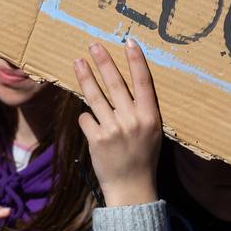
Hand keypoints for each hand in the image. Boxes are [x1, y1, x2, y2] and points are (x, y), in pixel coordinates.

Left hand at [74, 41, 161, 206]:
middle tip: (94, 45)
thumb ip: (141, 110)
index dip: (136, 61)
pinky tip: (90, 123)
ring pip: (95, 96)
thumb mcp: (152, 132)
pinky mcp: (96, 139)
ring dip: (85, 77)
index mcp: (150, 117)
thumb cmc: (143, 157)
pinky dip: (85, 118)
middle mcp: (133, 120)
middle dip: (104, 62)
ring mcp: (113, 129)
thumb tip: (127, 84)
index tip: (128, 42)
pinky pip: (85, 118)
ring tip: (78, 62)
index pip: (143, 82)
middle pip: (115, 84)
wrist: (131, 187)